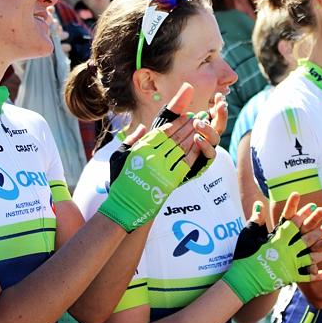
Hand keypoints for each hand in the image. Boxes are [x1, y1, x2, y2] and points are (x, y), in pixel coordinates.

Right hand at [99, 83, 218, 231]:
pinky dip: (194, 153)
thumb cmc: (121, 181)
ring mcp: (162, 169)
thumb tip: (141, 127)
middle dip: (189, 126)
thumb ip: (131, 141)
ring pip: (181, 148)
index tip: (186, 116)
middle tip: (200, 117)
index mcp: (141, 149)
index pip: (163, 132)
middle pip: (175, 138)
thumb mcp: (119, 157)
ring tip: (202, 127)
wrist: (126, 206)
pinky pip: (185, 163)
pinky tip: (200, 145)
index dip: (176, 123)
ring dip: (193, 136)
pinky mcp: (169, 181)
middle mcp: (152, 157)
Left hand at [148, 91, 226, 181]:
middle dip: (222, 115)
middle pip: (220, 125)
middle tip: (220, 104)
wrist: (150, 161)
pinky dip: (205, 146)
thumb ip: (178, 104)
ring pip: (216, 139)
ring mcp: (204, 150)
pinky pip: (209, 154)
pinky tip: (197, 139)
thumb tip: (188, 87)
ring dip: (209, 130)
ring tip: (198, 123)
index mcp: (200, 125)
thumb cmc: (160, 138)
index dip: (219, 106)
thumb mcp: (168, 118)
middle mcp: (205, 137)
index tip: (218, 96)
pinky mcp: (201, 162)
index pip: (215, 114)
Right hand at [221, 193, 321, 303]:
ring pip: (312, 258)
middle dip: (321, 231)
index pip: (292, 224)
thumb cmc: (244, 257)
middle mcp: (287, 252)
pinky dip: (316, 275)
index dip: (303, 215)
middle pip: (307, 240)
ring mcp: (290, 265)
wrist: (244, 281)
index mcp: (277, 240)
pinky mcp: (290, 277)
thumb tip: (259, 204)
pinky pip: (306, 276)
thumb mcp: (248, 236)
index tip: (313, 206)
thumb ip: (255, 220)